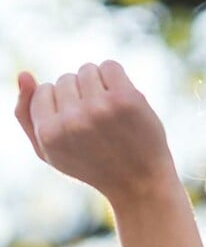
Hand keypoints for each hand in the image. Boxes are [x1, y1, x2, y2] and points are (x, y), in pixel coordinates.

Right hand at [14, 61, 176, 203]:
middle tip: (97, 124)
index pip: (42, 90)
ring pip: (87, 70)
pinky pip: (110, 66)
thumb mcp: (50, 151)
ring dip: (98, 85)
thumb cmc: (91, 165)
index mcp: (49, 133)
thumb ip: (26, 115)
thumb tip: (24, 74)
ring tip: (109, 112)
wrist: (139, 180)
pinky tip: (122, 100)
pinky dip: (115, 78)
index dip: (61, 105)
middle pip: (66, 79)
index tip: (78, 126)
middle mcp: (72, 120)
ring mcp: (100, 108)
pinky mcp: (126, 99)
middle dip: (80, 95)